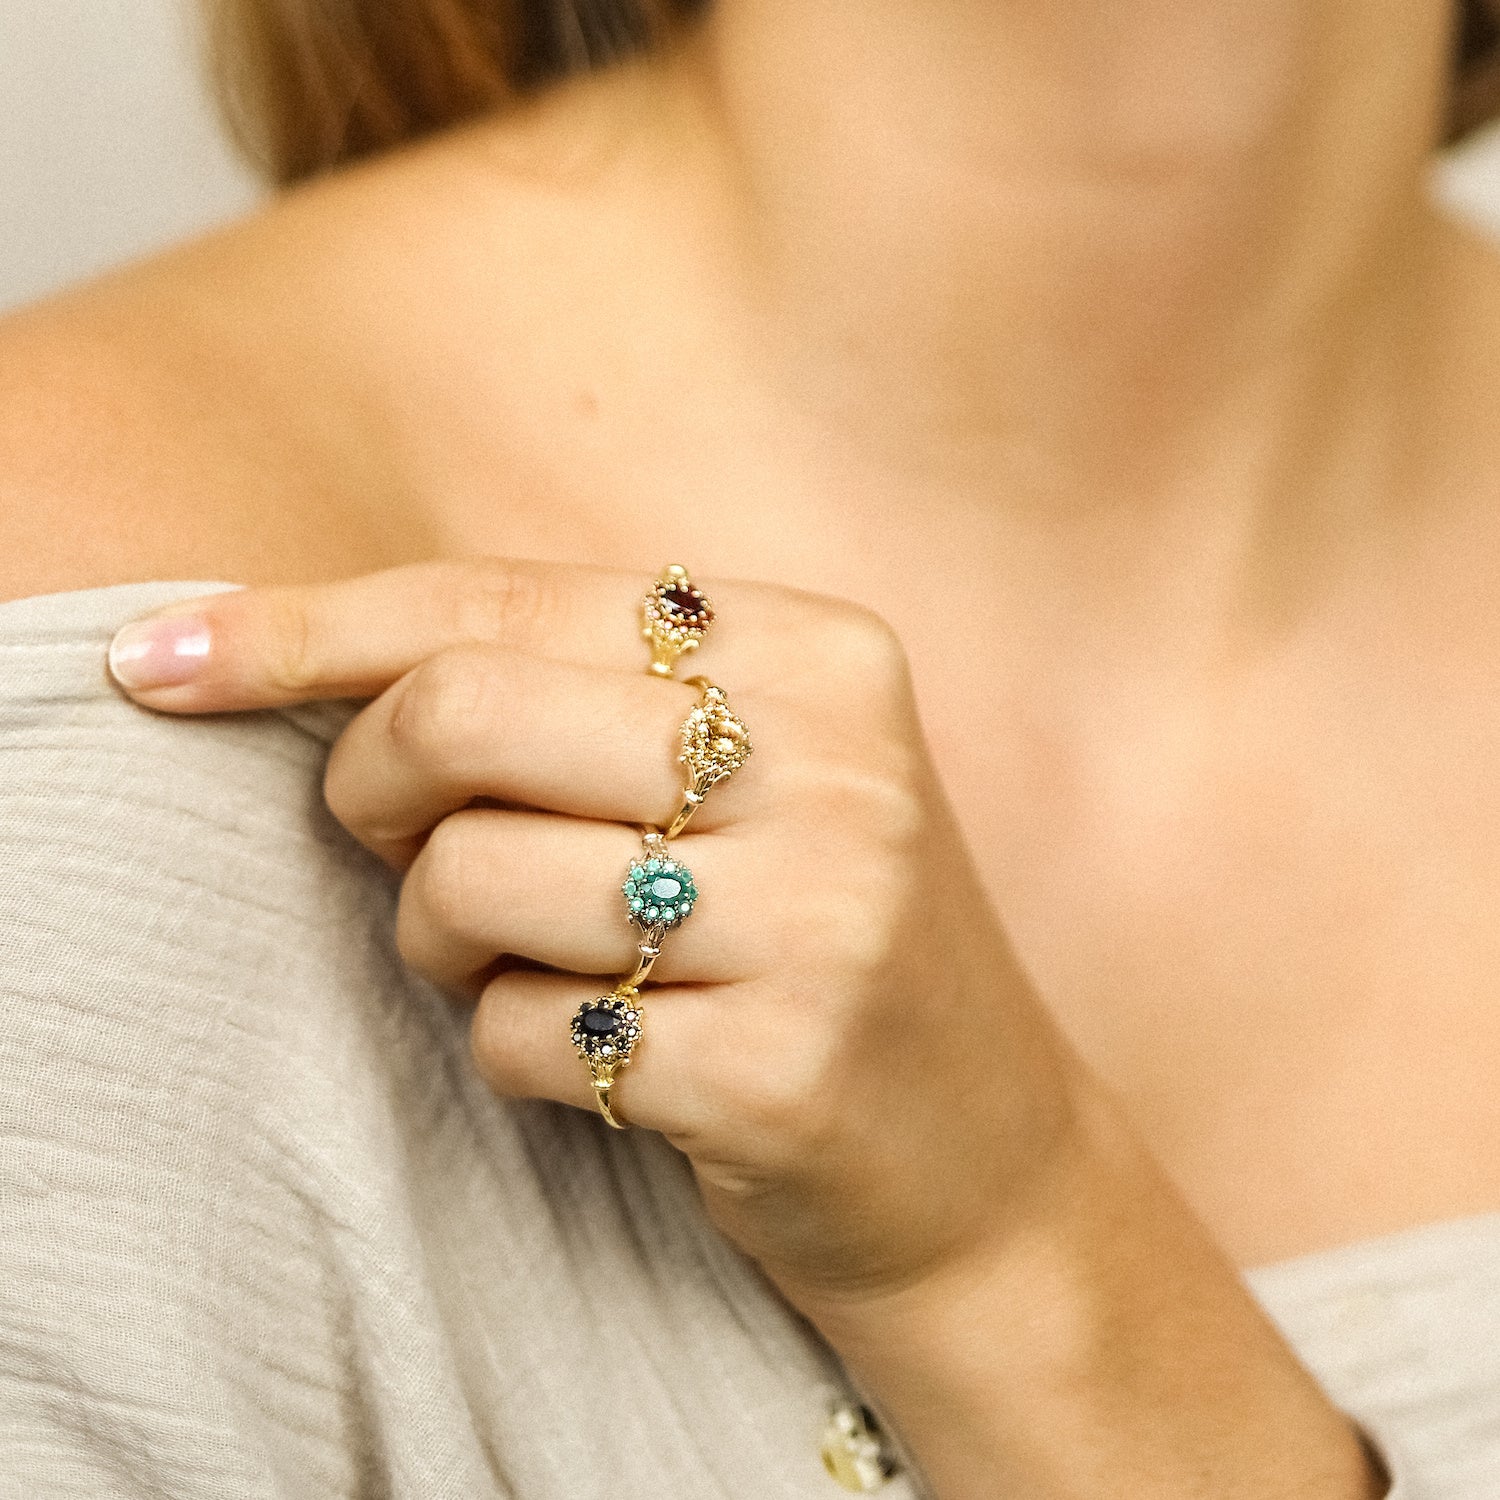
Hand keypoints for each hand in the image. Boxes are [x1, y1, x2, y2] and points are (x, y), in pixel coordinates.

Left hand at [108, 562, 1386, 1497]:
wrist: (981, 1152)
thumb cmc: (819, 936)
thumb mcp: (746, 774)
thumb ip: (579, 694)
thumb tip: (311, 659)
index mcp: (819, 651)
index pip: (503, 594)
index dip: (312, 624)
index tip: (167, 657)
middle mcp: (836, 764)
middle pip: (465, 711)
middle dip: (368, 786)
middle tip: (394, 842)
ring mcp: (821, 917)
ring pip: (470, 881)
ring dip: (442, 939)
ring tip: (521, 961)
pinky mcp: (782, 1069)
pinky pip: (526, 1036)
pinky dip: (514, 1048)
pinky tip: (611, 1055)